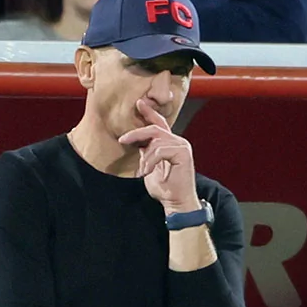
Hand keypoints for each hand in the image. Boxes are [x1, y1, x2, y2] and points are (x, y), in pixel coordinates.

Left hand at [119, 99, 199, 213]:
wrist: (176, 203)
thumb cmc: (165, 189)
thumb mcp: (149, 168)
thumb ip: (146, 154)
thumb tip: (137, 144)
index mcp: (170, 144)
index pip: (159, 124)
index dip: (149, 113)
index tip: (138, 103)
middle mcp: (178, 142)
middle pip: (155, 128)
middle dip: (136, 132)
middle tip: (123, 139)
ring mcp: (182, 146)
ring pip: (156, 140)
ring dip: (145, 156)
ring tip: (143, 170)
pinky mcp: (183, 153)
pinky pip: (161, 150)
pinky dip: (151, 161)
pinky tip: (148, 172)